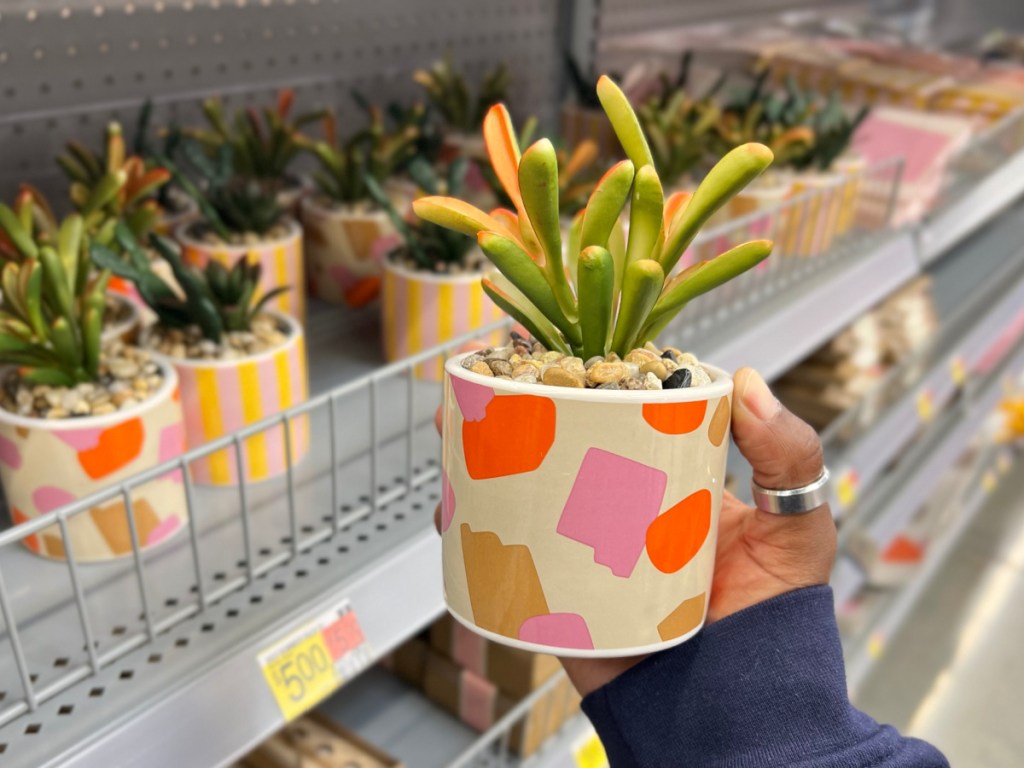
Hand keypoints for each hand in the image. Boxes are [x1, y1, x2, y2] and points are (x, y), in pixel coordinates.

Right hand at [434, 366, 835, 697]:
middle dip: (518, 413)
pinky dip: (473, 530)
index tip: (558, 351)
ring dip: (483, 461)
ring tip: (456, 431)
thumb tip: (746, 378)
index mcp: (670, 479)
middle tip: (488, 383)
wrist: (737, 711)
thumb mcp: (797, 527)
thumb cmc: (776, 622)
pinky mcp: (557, 593)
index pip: (624, 415)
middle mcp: (621, 506)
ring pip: (524, 493)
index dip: (588, 380)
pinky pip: (506, 557)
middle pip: (561, 446)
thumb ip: (788, 454)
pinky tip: (453, 506)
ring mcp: (584, 548)